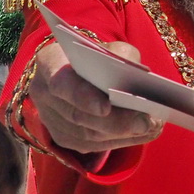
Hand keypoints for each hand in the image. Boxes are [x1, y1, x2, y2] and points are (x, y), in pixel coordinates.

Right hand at [29, 40, 163, 153]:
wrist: (82, 71)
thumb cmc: (100, 56)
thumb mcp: (111, 48)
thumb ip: (123, 58)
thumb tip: (139, 80)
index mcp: (50, 62)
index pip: (61, 83)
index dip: (82, 97)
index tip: (106, 107)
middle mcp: (42, 92)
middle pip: (78, 116)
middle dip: (115, 122)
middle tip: (145, 122)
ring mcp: (49, 118)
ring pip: (86, 135)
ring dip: (122, 135)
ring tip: (151, 127)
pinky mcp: (61, 137)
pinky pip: (90, 146)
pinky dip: (119, 141)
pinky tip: (142, 134)